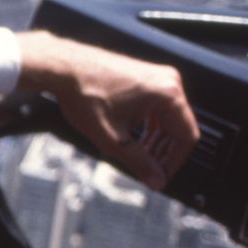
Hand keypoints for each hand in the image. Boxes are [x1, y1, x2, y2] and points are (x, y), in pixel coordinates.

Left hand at [15, 31, 197, 189]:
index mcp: (167, 93)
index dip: (174, 161)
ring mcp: (155, 75)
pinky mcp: (143, 75)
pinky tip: (132, 138)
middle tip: (149, 172)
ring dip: (155, 139)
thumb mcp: (112, 137)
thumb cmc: (83, 94)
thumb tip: (156, 180)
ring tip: (139, 157)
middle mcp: (167, 80)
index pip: (187, 137)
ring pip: (166, 117)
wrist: (61, 67)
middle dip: (163, 152)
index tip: (161, 176)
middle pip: (178, 126)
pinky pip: (156, 105)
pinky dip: (147, 124)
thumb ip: (138, 162)